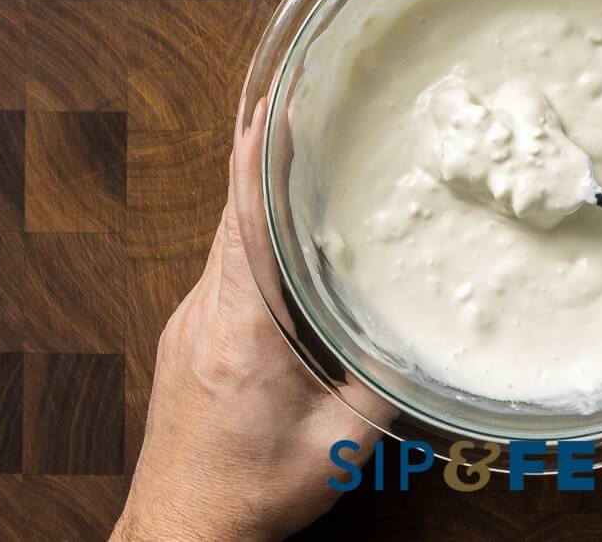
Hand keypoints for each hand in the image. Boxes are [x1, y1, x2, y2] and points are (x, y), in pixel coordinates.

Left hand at [114, 101, 382, 541]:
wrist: (178, 532)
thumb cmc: (249, 493)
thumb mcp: (337, 444)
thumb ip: (383, 384)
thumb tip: (423, 335)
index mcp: (241, 331)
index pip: (245, 224)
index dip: (256, 162)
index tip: (270, 109)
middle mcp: (205, 314)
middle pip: (231, 217)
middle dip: (257, 158)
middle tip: (288, 103)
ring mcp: (188, 322)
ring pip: (223, 239)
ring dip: (252, 194)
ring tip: (285, 149)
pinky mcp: (185, 335)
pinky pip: (218, 266)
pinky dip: (244, 230)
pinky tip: (272, 226)